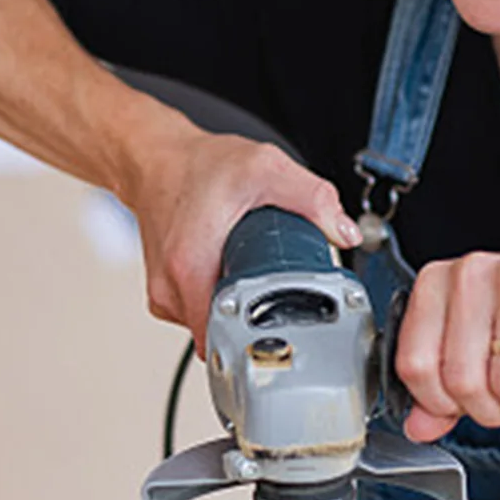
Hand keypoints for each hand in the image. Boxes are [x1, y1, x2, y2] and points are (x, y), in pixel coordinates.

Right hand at [121, 119, 360, 349]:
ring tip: (248, 278)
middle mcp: (170, 290)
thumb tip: (344, 232)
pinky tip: (229, 276)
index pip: (223, 339)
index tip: (280, 328)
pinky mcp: (165, 297)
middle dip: (254, 321)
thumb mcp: (265, 169)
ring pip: (211, 328)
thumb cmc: (198, 166)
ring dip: (236, 312)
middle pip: (222, 336)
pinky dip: (219, 301)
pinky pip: (200, 316)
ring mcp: (165, 298)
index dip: (258, 339)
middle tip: (273, 293)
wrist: (155, 160)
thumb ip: (311, 198)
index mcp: (189, 269)